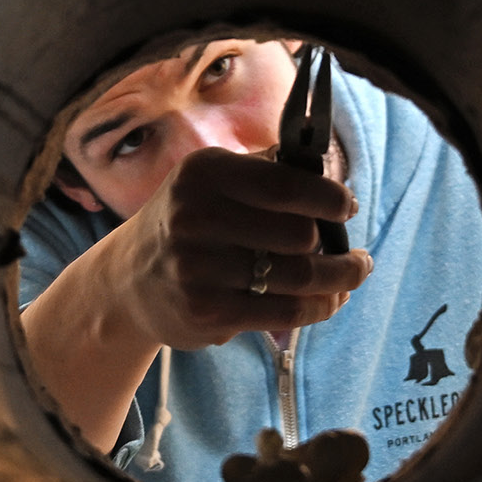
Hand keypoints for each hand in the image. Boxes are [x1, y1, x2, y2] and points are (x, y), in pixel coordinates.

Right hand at [103, 146, 370, 351]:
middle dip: (337, 246)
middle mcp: (196, 216)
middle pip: (301, 235)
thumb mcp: (211, 180)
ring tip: (353, 275)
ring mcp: (198, 267)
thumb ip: (265, 170)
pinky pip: (285, 311)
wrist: (128, 280)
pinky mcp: (207, 311)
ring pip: (300, 277)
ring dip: (340, 280)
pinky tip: (330, 301)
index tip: (346, 207)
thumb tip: (329, 172)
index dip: (329, 198)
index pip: (287, 184)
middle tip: (351, 251)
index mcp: (204, 173)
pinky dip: (319, 307)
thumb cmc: (189, 221)